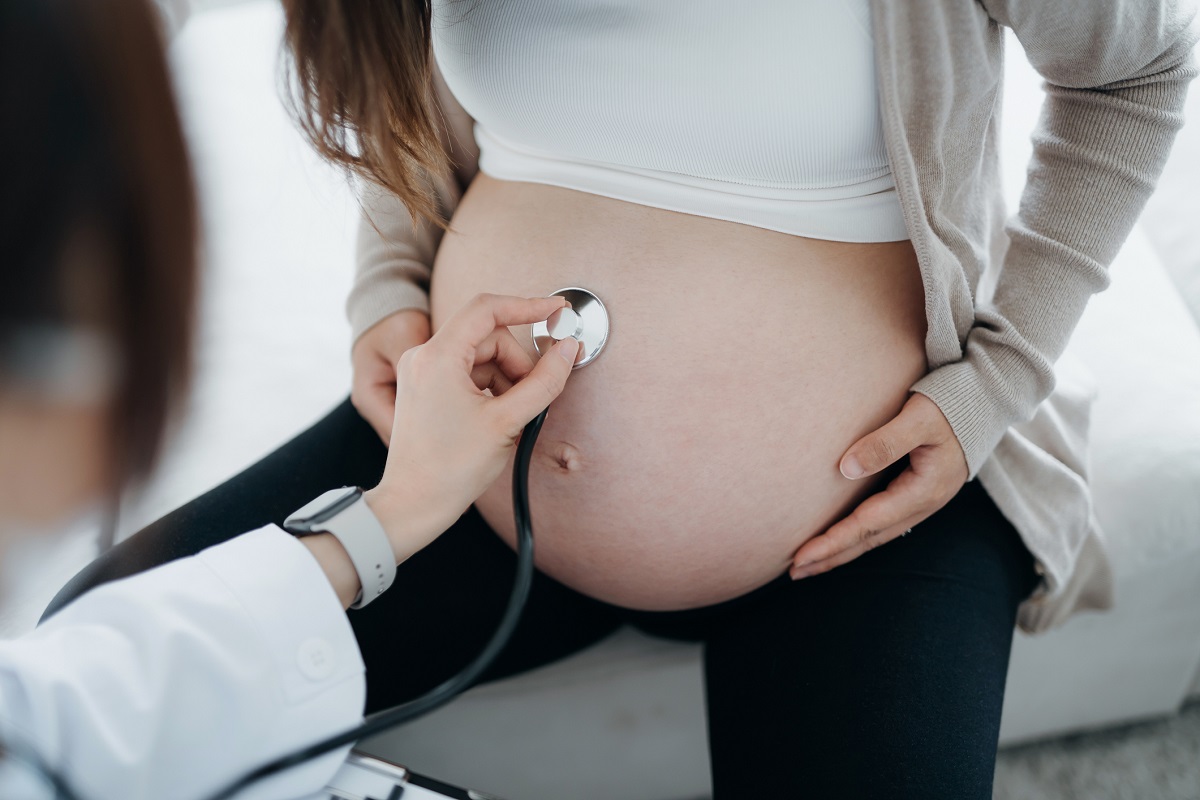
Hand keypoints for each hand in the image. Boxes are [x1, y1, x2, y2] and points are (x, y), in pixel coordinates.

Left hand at [365, 293, 580, 562]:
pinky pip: (468, 372)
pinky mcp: (425, 388)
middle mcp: (423, 356)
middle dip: (517, 362)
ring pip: (480, 356)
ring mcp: (422, 372)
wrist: (413, 505)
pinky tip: (496, 417)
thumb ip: (544, 382)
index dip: (528, 305)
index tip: (558, 310)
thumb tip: (568, 350)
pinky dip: (490, 387)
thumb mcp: (507, 422)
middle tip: (530, 398)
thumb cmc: (450, 469)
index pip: (488, 309)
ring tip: (511, 415)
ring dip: (505, 378)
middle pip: (488, 337)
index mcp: (437, 356)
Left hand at [788, 391, 968, 579]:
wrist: (984, 402)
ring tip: (809, 564)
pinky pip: (881, 523)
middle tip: (795, 571)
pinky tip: (839, 540)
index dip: (834, 541)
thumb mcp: (919, 418)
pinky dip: (857, 536)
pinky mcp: (916, 495)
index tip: (801, 556)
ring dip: (842, 551)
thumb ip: (885, 443)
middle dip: (832, 557)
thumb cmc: (950, 405)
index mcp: (923, 490)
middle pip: (870, 539)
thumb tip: (845, 469)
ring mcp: (921, 502)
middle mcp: (922, 504)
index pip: (868, 523)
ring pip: (875, 535)